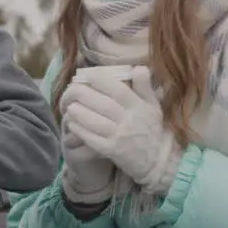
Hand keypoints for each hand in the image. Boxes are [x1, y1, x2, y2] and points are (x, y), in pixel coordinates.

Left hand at [63, 66, 181, 194]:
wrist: (158, 160)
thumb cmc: (152, 129)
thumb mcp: (153, 106)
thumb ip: (145, 87)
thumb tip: (139, 67)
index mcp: (139, 107)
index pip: (118, 90)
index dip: (100, 81)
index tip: (86, 75)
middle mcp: (130, 121)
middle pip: (103, 104)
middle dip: (84, 95)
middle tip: (72, 90)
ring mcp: (120, 137)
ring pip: (95, 122)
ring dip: (79, 113)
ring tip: (70, 106)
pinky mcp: (112, 151)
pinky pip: (93, 140)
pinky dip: (81, 130)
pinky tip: (72, 124)